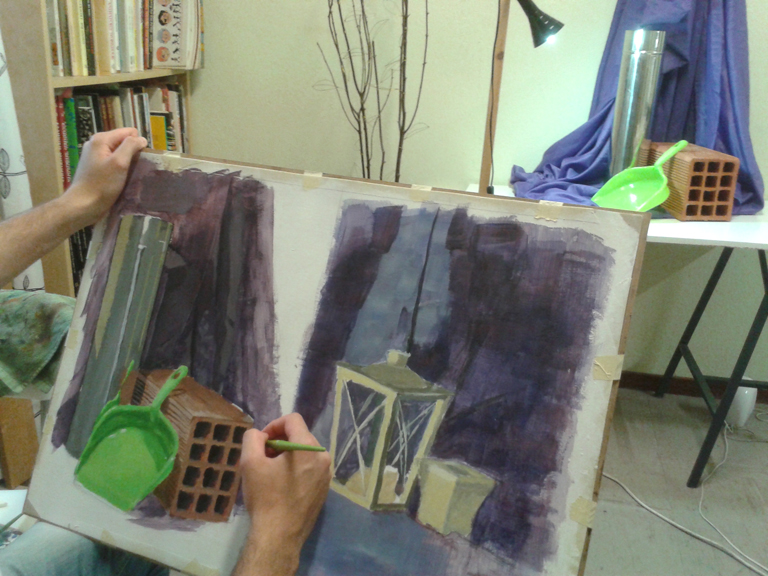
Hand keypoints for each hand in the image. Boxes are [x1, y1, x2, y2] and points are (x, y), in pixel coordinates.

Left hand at [62, 128, 146, 226]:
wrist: (84, 205)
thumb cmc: (102, 184)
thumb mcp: (119, 163)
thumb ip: (131, 146)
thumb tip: (142, 139)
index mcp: (101, 139)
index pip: (129, 132)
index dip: (137, 144)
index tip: (138, 161)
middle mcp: (97, 144)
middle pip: (124, 142)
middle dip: (132, 153)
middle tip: (133, 169)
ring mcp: (95, 156)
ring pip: (119, 153)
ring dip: (127, 162)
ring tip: (128, 175)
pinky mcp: (96, 167)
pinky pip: (113, 162)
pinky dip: (120, 169)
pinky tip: (121, 179)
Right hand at [235, 414, 330, 575]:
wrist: (279, 536)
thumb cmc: (265, 498)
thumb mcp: (250, 463)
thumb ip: (253, 438)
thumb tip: (261, 434)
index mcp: (308, 448)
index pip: (293, 420)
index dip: (273, 425)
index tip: (262, 442)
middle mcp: (323, 457)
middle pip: (300, 435)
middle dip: (280, 441)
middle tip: (263, 458)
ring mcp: (327, 474)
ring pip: (305, 451)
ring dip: (287, 455)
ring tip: (271, 472)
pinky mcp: (324, 488)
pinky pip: (310, 467)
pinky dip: (296, 468)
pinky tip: (282, 484)